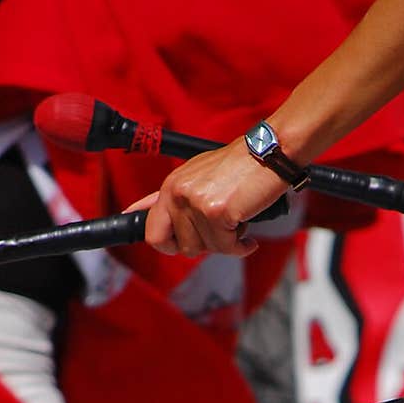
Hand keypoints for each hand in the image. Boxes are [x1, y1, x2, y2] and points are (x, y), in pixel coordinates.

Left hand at [126, 138, 288, 258]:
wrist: (268, 153)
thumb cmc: (238, 167)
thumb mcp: (197, 177)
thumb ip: (170, 198)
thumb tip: (134, 211)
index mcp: (171, 186)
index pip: (152, 231)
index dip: (167, 245)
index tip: (180, 244)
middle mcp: (178, 193)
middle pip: (183, 247)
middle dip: (205, 244)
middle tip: (221, 228)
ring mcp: (196, 203)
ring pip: (207, 249)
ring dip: (227, 242)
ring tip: (237, 219)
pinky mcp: (217, 212)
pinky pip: (226, 247)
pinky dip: (241, 245)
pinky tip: (247, 230)